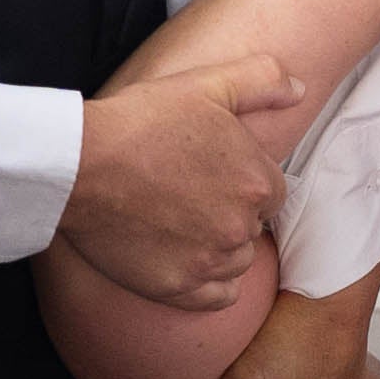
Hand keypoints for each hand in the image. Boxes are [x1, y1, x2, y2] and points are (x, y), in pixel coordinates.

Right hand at [58, 52, 301, 309]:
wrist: (79, 164)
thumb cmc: (141, 121)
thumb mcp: (206, 83)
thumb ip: (263, 79)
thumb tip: (300, 90)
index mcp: (257, 182)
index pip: (270, 192)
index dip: (241, 181)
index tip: (209, 172)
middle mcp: (241, 227)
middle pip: (252, 227)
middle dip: (229, 212)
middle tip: (188, 194)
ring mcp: (210, 261)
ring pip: (236, 262)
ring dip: (219, 248)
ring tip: (181, 225)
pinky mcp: (177, 288)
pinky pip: (217, 298)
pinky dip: (209, 284)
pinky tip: (187, 262)